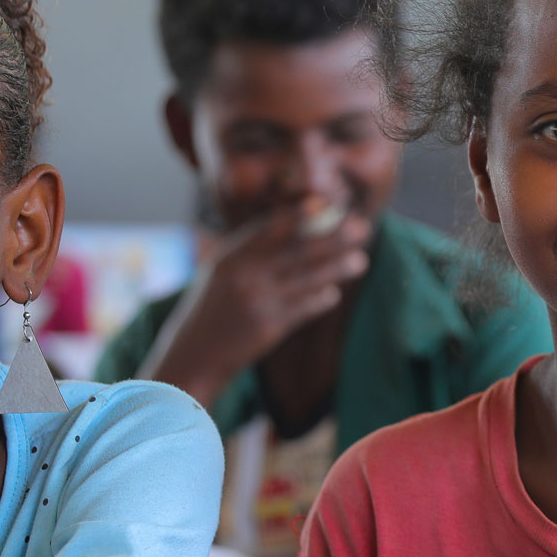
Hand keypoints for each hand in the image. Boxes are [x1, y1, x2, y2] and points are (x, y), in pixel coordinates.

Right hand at [139, 203, 370, 407]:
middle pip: (297, 249)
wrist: (196, 353)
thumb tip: (294, 229)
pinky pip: (303, 308)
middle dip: (333, 237)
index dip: (298, 214)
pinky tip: (334, 293)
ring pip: (307, 278)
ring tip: (360, 260)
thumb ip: (253, 251)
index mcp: (231, 257)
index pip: (269, 228)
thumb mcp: (223, 273)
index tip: (324, 203)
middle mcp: (244, 275)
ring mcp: (257, 300)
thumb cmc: (216, 308)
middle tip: (361, 228)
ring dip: (337, 268)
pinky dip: (321, 298)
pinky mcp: (268, 327)